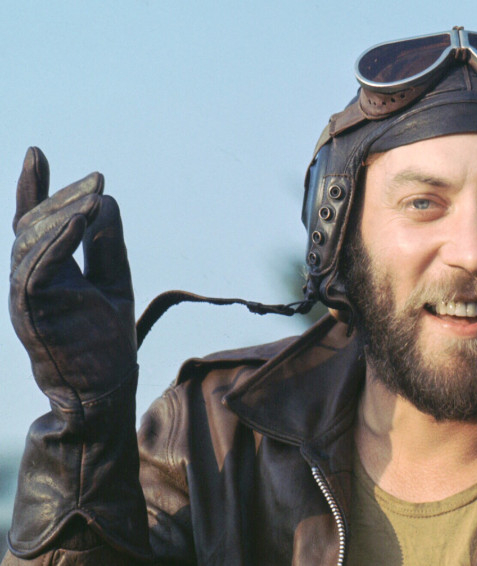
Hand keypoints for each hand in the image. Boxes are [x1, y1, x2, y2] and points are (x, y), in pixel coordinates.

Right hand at [10, 147, 135, 410]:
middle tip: (97, 180)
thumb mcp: (113, 282)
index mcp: (44, 273)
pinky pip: (39, 266)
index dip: (32, 188)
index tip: (37, 153)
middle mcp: (28, 280)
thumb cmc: (104, 342)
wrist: (101, 393)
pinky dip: (59, 238)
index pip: (31, 223)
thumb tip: (107, 201)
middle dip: (62, 196)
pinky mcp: (34, 309)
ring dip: (63, 213)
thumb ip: (107, 246)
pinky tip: (83, 217)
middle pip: (32, 225)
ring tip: (95, 194)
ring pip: (31, 240)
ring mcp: (27, 295)